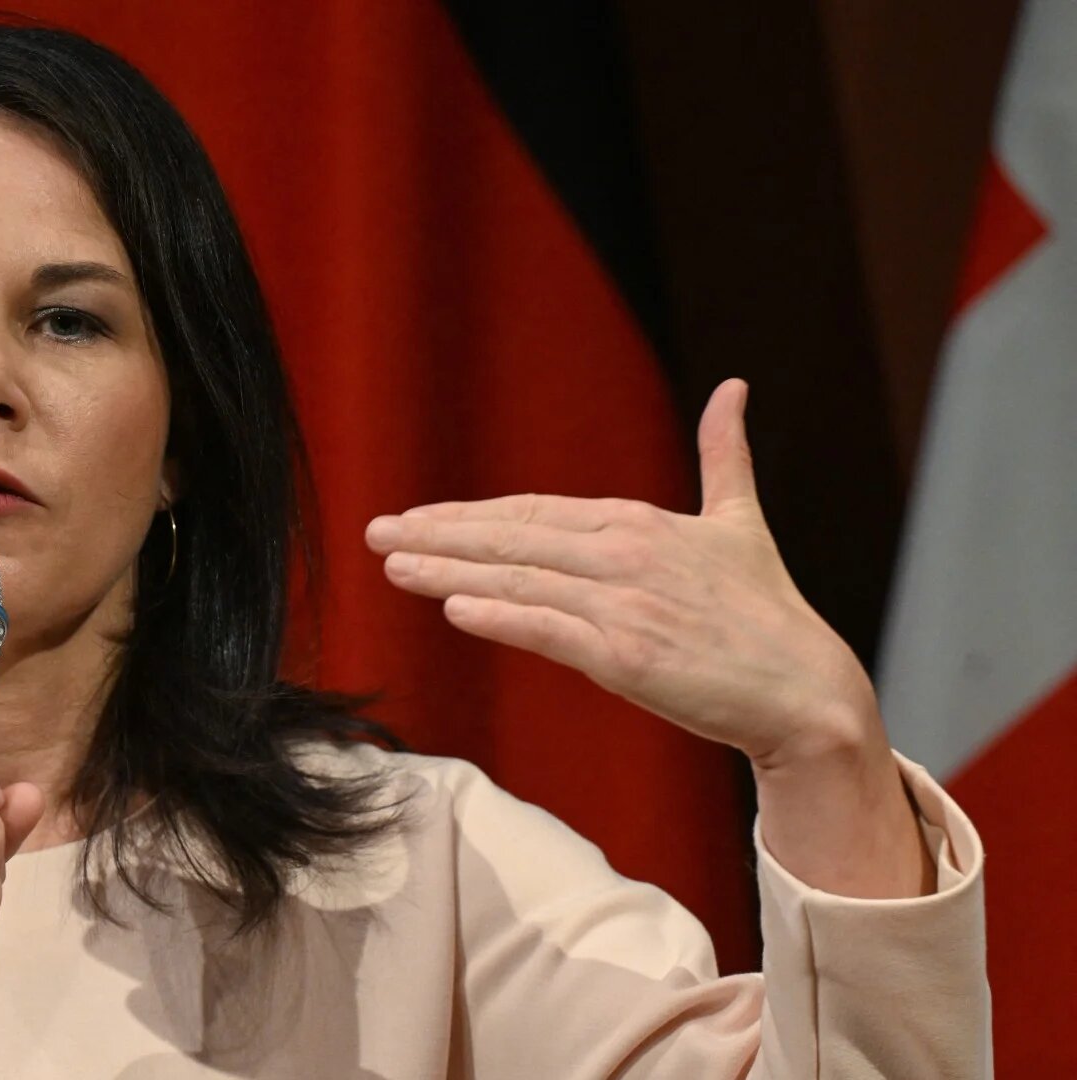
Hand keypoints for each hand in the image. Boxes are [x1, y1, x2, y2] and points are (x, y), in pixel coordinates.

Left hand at [363, 379, 877, 766]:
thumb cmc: (767, 614)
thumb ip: (723, 457)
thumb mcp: (739, 524)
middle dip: (438, 535)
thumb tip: (734, 387)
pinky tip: (456, 606)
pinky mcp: (629, 654)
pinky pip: (551, 629)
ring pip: (518, 580)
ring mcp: (626, 603)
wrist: (807, 690)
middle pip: (512, 539)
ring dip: (449, 571)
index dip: (468, 516)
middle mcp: (626, 554)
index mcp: (640, 524)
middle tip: (376, 534)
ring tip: (393, 566)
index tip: (414, 517)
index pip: (532, 512)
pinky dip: (502, 614)